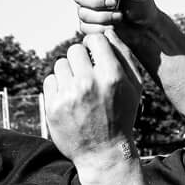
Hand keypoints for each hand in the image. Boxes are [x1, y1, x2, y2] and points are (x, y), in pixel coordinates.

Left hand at [41, 32, 142, 166]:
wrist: (103, 153)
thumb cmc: (122, 115)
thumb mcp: (134, 87)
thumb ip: (124, 56)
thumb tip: (107, 32)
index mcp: (112, 76)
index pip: (95, 39)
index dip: (94, 45)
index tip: (94, 55)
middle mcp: (89, 84)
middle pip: (74, 50)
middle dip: (80, 59)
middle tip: (86, 74)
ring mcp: (69, 96)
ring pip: (60, 64)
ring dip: (68, 73)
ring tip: (78, 90)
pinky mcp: (53, 106)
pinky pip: (50, 80)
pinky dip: (58, 87)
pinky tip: (69, 99)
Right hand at [71, 0, 160, 38]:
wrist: (146, 28)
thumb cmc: (141, 5)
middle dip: (96, 0)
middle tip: (114, 2)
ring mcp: (88, 12)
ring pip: (83, 13)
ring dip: (102, 16)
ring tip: (119, 15)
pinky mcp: (89, 28)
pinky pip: (87, 28)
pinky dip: (102, 28)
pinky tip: (114, 26)